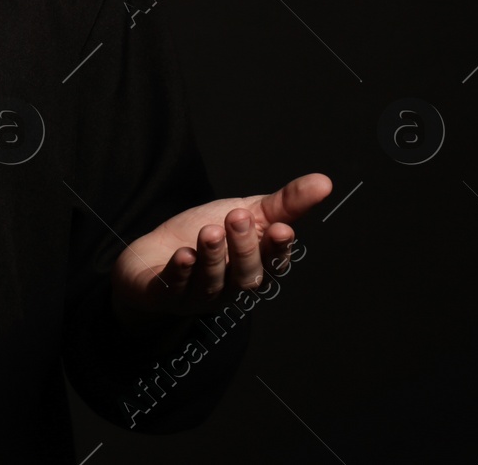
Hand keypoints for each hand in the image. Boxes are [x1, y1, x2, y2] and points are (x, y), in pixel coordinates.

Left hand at [109, 173, 331, 322]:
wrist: (152, 253)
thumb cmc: (203, 232)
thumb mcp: (246, 212)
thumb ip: (285, 204)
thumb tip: (325, 182)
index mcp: (254, 266)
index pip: (273, 263)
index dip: (278, 250)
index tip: (282, 230)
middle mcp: (230, 287)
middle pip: (245, 274)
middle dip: (244, 246)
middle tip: (237, 217)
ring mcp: (199, 295)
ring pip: (212, 281)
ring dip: (212, 256)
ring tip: (209, 232)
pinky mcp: (166, 295)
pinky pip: (176, 287)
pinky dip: (181, 272)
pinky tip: (183, 256)